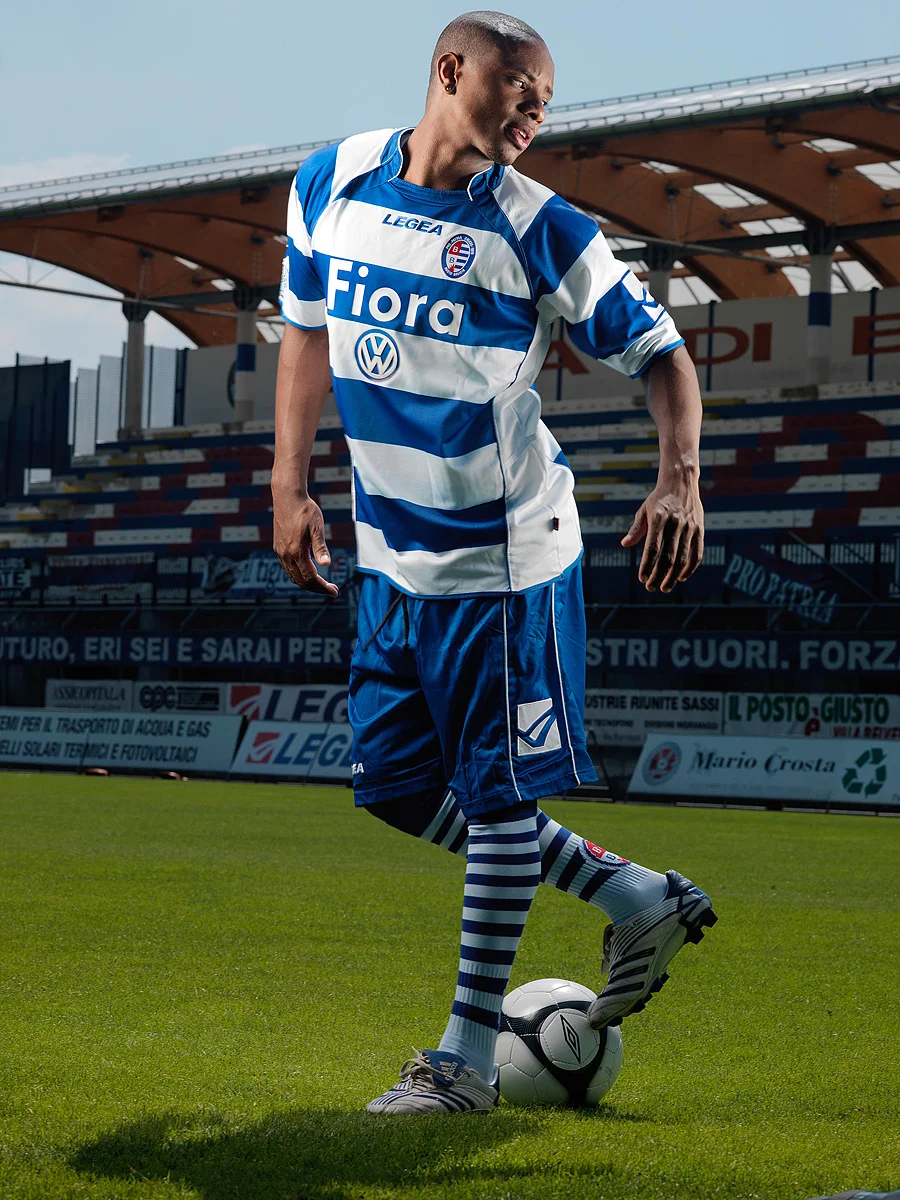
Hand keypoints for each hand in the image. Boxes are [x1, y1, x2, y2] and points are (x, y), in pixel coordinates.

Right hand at [272, 490, 338, 597]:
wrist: (287, 497)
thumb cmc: (305, 510)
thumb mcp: (317, 527)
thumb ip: (320, 547)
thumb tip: (326, 564)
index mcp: (296, 551)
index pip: (310, 578)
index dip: (323, 588)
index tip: (335, 592)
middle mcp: (286, 554)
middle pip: (301, 581)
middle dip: (317, 588)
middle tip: (331, 590)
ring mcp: (280, 552)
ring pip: (293, 576)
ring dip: (307, 583)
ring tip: (322, 584)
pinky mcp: (278, 548)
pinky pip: (288, 568)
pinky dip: (299, 575)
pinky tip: (309, 572)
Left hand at [621, 472, 703, 592]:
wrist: (681, 482)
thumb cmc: (659, 499)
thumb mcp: (644, 510)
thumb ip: (636, 529)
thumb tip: (625, 544)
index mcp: (658, 518)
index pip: (653, 548)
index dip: (648, 565)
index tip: (642, 578)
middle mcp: (675, 523)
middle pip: (668, 557)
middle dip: (658, 575)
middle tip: (650, 588)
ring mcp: (690, 527)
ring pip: (683, 558)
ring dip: (673, 576)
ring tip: (664, 587)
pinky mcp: (700, 529)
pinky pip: (697, 553)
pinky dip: (690, 568)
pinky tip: (681, 577)